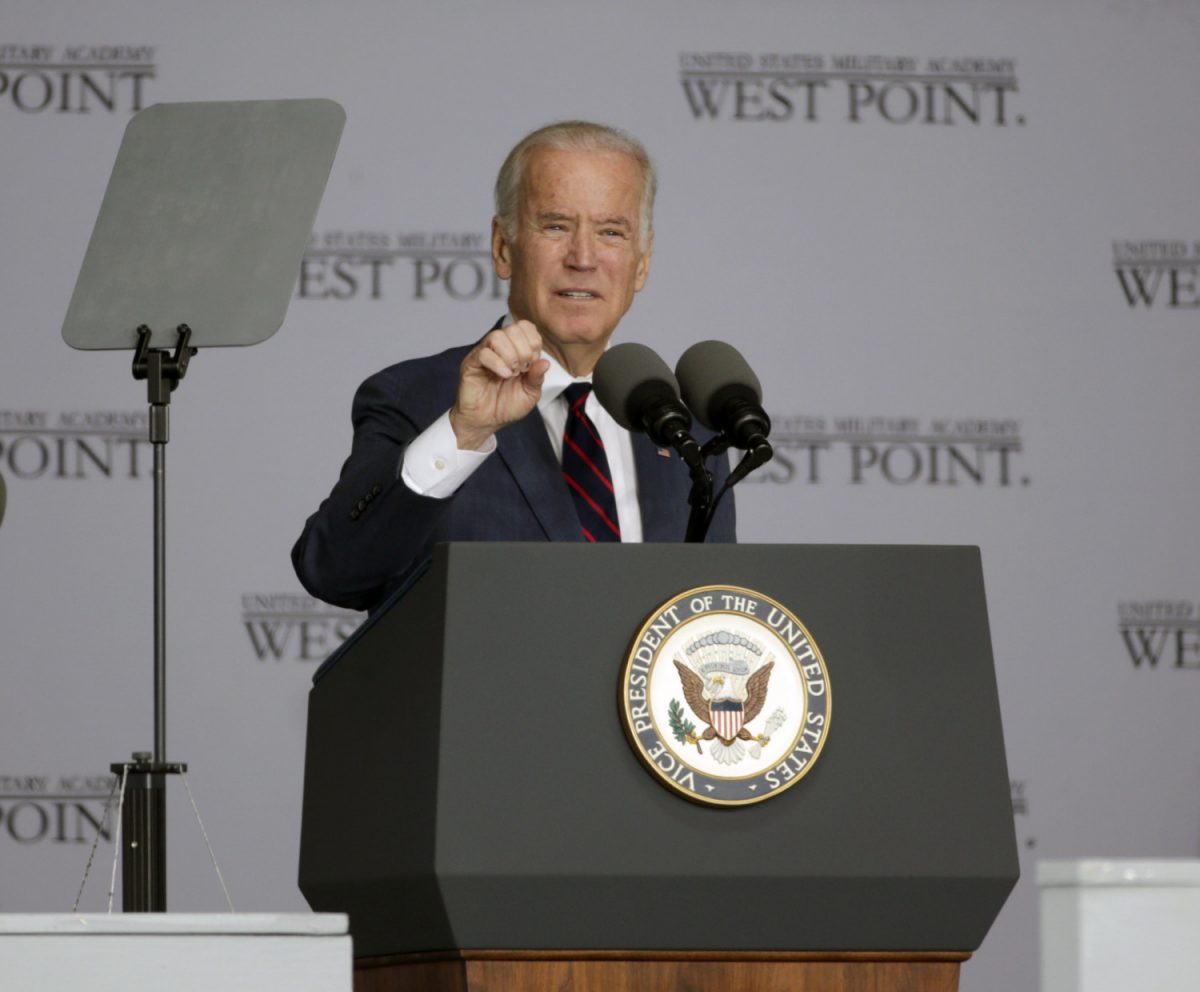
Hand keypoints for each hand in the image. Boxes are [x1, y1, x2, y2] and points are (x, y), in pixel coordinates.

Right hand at [449, 320, 549, 449]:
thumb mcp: (530, 393)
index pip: (525, 327)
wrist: (487, 422)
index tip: (533, 362)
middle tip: (523, 369)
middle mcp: (500, 348)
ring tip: (512, 373)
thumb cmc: (506, 406)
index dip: (533, 341)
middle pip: (512, 328)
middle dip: (524, 349)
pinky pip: (483, 353)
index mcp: (516, 350)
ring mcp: (484, 354)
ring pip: (497, 336)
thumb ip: (537, 377)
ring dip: (510, 354)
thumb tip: (545, 361)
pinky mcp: (472, 363)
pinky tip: (504, 375)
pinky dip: (497, 363)